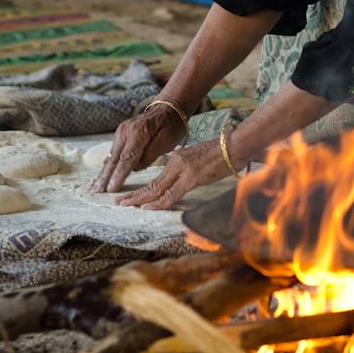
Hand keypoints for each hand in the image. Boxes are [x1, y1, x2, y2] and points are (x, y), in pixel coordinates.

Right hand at [90, 103, 187, 193]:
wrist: (168, 108)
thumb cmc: (171, 125)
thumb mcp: (168, 139)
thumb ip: (151, 153)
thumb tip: (136, 167)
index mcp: (138, 132)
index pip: (127, 158)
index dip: (119, 174)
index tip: (112, 188)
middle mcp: (125, 131)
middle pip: (114, 158)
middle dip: (105, 176)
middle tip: (97, 191)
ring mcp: (121, 132)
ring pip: (111, 157)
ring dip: (103, 173)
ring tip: (94, 187)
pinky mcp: (120, 135)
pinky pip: (113, 153)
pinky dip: (107, 166)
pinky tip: (100, 177)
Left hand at [115, 139, 236, 209]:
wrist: (235, 145)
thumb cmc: (221, 155)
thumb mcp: (198, 161)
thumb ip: (186, 170)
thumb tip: (180, 182)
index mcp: (177, 159)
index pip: (155, 179)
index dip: (141, 190)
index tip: (130, 196)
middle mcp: (176, 163)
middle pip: (152, 184)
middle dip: (134, 195)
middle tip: (118, 202)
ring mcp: (183, 170)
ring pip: (157, 189)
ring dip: (140, 199)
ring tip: (125, 205)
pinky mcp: (192, 177)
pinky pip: (171, 194)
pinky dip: (158, 202)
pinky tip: (147, 206)